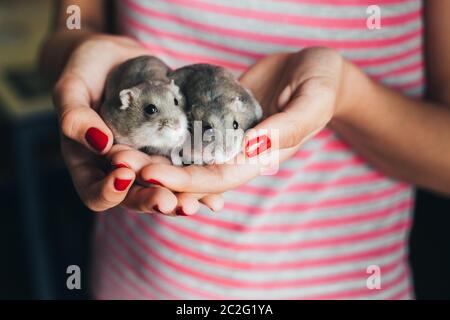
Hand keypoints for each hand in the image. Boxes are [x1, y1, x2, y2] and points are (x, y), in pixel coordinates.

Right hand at [53, 34, 222, 213]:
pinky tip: (216, 194)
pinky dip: (199, 184)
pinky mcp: (169, 153)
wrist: (116, 60)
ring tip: (199, 204)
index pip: (95, 194)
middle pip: (134, 199)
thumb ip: (75, 116)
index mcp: (89, 167)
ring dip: (180, 199)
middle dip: (152, 201)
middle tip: (170, 202)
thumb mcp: (72, 89)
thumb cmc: (86, 72)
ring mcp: (147, 165)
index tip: (124, 174)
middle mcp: (119, 173)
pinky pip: (184, 172)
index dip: (108, 191)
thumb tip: (101, 144)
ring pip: (163, 191)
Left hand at [137, 47, 347, 192]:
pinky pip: (187, 132)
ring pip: (184, 156)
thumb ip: (285, 127)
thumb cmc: (321, 83)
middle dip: (156, 171)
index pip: (216, 178)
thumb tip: (251, 147)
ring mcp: (226, 139)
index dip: (183, 180)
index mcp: (260, 158)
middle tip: (117, 160)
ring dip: (151, 156)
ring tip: (115, 149)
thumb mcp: (312, 100)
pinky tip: (135, 130)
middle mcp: (238, 155)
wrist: (314, 69)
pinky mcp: (216, 120)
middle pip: (192, 172)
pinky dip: (162, 136)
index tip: (148, 174)